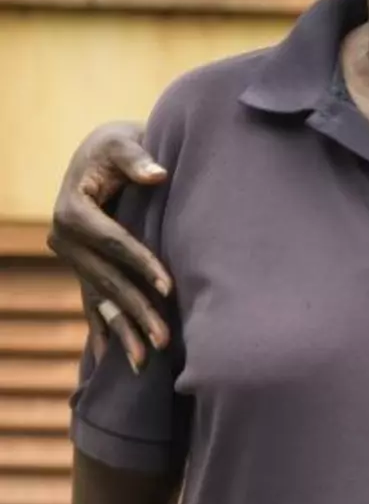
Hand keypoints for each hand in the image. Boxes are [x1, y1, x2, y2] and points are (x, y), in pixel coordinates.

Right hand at [46, 122, 170, 371]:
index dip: (141, 263)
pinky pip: (94, 303)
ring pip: (100, 298)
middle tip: (165, 339)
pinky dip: (106, 330)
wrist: (102, 156)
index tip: (169, 287)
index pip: (112, 242)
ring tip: (145, 361)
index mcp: (72, 209)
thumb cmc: (119, 147)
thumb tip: (157, 173)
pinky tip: (114, 360)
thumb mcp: (124, 142)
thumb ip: (137, 158)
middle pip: (106, 279)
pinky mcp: (84, 269)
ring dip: (123, 330)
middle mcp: (64, 239)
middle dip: (136, 309)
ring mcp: (73, 258)